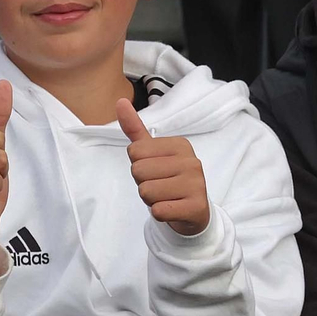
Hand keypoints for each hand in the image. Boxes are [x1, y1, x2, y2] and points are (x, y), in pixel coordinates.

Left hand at [117, 99, 208, 235]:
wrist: (194, 212)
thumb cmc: (169, 179)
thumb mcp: (153, 153)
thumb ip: (135, 129)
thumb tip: (120, 101)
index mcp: (179, 145)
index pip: (134, 152)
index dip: (138, 165)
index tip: (155, 171)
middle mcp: (191, 161)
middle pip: (138, 172)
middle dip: (143, 183)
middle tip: (160, 186)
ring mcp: (196, 184)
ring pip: (146, 192)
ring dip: (151, 200)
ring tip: (166, 197)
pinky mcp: (196, 207)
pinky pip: (159, 211)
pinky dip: (159, 214)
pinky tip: (172, 209)